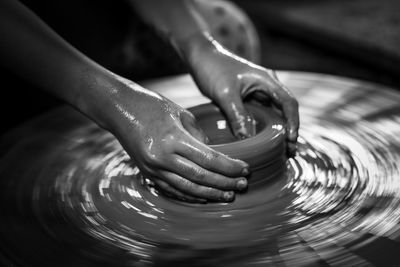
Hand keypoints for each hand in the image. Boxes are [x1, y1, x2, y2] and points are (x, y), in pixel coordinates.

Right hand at [95, 76, 248, 202]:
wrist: (119, 109)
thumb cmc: (152, 105)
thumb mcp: (181, 113)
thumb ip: (199, 136)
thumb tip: (214, 154)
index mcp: (173, 139)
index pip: (209, 159)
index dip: (230, 167)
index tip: (245, 169)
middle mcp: (162, 157)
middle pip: (201, 177)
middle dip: (225, 183)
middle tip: (243, 185)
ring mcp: (153, 168)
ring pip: (188, 188)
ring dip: (210, 194)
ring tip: (229, 195)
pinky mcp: (147, 173)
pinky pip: (172, 189)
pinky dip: (190, 195)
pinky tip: (205, 197)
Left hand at [186, 35, 298, 154]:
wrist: (200, 57)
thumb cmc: (213, 68)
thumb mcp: (225, 94)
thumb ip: (238, 116)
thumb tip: (248, 140)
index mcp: (267, 80)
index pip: (289, 103)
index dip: (293, 122)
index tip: (291, 139)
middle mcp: (267, 86)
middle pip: (285, 111)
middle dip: (289, 131)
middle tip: (290, 152)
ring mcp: (258, 92)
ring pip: (274, 114)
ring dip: (278, 131)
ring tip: (282, 152)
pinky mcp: (248, 98)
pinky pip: (260, 115)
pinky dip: (264, 128)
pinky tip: (263, 141)